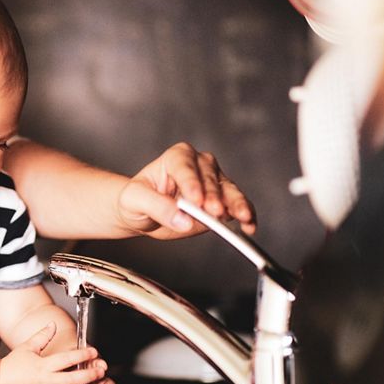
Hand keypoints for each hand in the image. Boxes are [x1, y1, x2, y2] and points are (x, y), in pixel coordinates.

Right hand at [0, 322, 110, 383]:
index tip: (94, 352)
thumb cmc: (11, 366)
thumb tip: (52, 324)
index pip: (67, 358)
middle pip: (72, 379)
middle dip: (89, 376)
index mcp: (43, 366)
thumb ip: (42, 336)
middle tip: (101, 372)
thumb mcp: (26, 347)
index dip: (82, 354)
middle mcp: (45, 383)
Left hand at [117, 142, 255, 239]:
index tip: (195, 200)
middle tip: (213, 212)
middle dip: (213, 197)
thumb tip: (182, 219)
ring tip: (243, 218)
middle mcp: (199, 165)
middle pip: (210, 179)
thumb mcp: (135, 201)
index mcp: (177, 157)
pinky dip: (245, 216)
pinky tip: (249, 226)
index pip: (186, 167)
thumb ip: (157, 207)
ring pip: (229, 191)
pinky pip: (237, 207)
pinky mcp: (222, 201)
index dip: (191, 183)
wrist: (143, 214)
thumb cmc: (136, 200)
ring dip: (236, 205)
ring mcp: (213, 183)